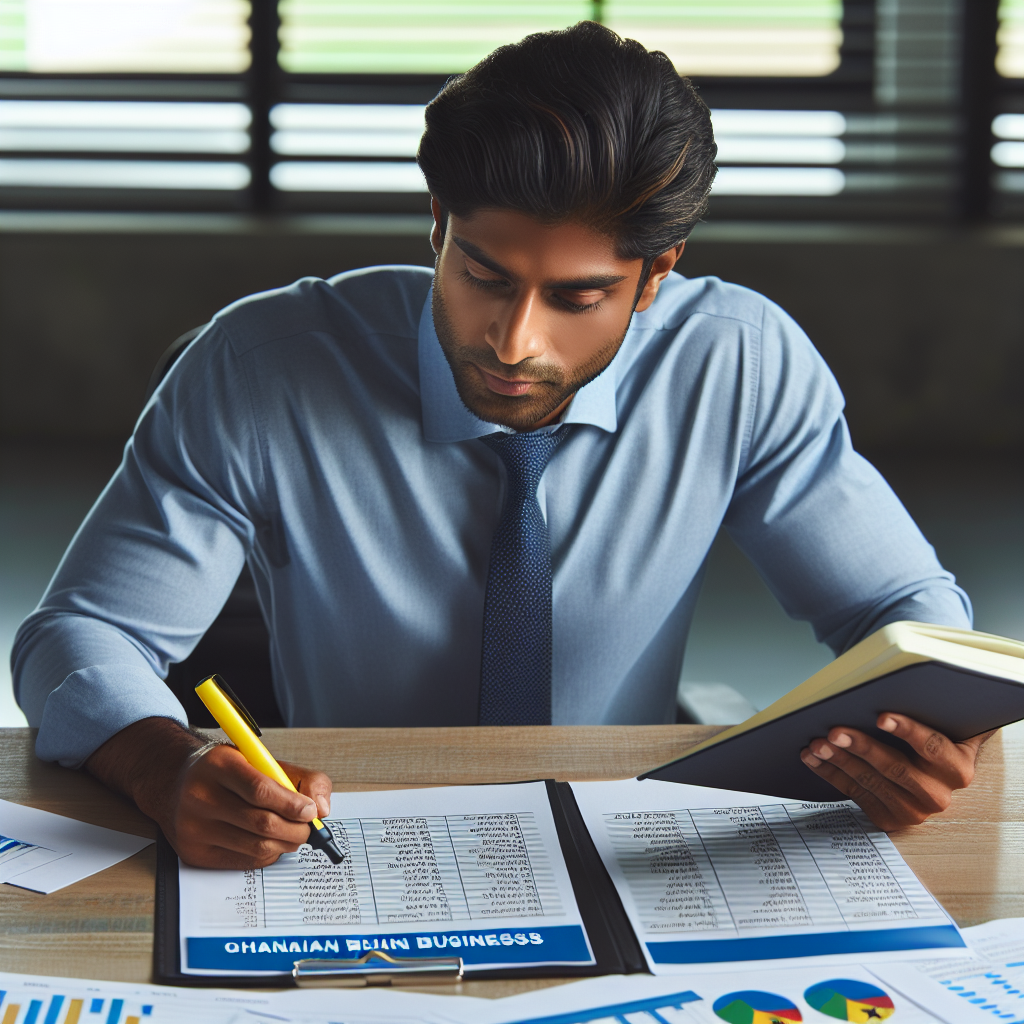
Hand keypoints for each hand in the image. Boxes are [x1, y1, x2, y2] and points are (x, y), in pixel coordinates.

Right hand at [85, 717, 332, 868]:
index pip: (260, 790)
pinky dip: (266, 855)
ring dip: (285, 844)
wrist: (178, 783)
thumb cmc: (230, 773)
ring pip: (255, 846)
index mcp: (219, 765)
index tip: (310, 811)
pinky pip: (243, 861)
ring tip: (293, 834)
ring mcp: (193, 827)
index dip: (291, 804)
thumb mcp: (265, 761)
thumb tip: (323, 809)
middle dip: (295, 829)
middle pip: (261, 823)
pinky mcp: (193, 852)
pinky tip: (269, 842)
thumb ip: (304, 778)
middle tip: (308, 828)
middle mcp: (200, 796)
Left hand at [799, 713, 994, 830]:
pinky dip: (830, 773)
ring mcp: (913, 810)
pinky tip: (813, 758)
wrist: (932, 777)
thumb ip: (935, 711)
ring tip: (817, 743)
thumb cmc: (933, 741)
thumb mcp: (945, 728)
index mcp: (957, 767)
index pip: (933, 746)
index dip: (907, 731)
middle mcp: (938, 794)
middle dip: (862, 747)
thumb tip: (908, 681)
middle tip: (834, 731)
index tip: (880, 717)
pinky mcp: (888, 818)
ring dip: (839, 760)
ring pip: (870, 781)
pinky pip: (853, 793)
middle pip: (895, 767)